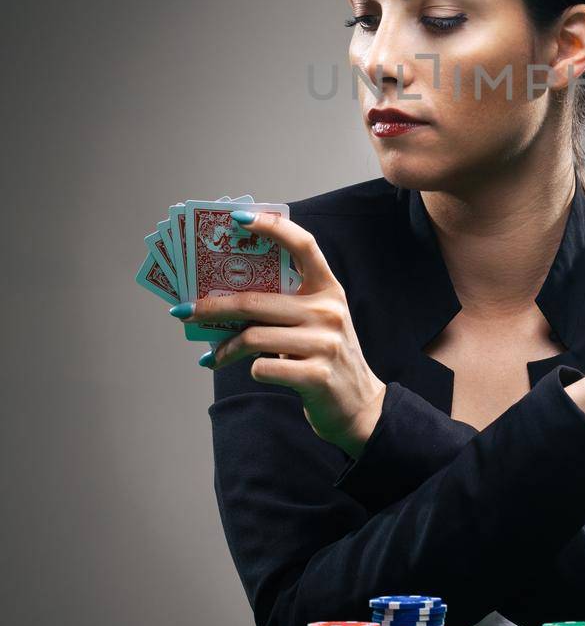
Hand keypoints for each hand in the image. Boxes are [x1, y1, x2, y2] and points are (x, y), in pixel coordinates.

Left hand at [190, 210, 386, 456]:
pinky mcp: (316, 375)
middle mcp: (329, 311)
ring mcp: (325, 343)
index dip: (272, 227)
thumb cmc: (324, 357)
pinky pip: (263, 367)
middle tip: (184, 310)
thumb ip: (285, 305)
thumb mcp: (316, 322)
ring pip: (254, 337)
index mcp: (328, 289)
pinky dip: (250, 369)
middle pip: (257, 301)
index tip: (238, 219)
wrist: (360, 405)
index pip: (303, 245)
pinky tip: (251, 371)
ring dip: (225, 347)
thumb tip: (224, 298)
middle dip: (213, 306)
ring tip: (213, 355)